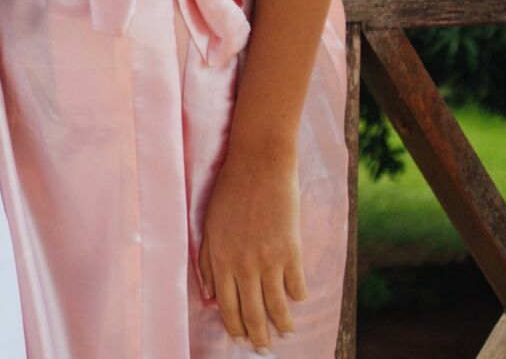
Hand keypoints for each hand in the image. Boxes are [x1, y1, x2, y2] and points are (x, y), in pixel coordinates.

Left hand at [198, 145, 305, 352]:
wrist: (259, 165)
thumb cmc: (230, 192)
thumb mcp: (209, 226)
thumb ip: (208, 260)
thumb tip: (208, 292)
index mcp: (220, 259)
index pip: (226, 305)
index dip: (234, 325)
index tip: (239, 337)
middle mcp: (243, 264)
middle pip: (252, 312)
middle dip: (259, 336)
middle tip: (264, 348)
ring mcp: (268, 260)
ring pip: (276, 306)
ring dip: (282, 324)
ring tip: (287, 332)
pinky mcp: (291, 251)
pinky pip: (296, 286)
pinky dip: (297, 296)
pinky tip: (297, 299)